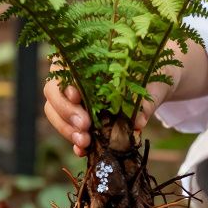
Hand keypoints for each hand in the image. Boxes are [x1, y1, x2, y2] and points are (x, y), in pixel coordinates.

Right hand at [42, 59, 178, 156]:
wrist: (154, 83)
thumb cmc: (150, 72)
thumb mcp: (151, 80)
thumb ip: (144, 99)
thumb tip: (137, 122)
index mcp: (84, 57)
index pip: (62, 67)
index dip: (65, 82)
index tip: (77, 96)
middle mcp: (73, 76)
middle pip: (53, 92)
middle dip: (65, 111)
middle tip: (84, 125)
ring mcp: (73, 99)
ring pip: (55, 113)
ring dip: (67, 129)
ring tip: (84, 142)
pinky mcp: (80, 119)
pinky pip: (69, 130)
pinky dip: (73, 141)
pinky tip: (83, 151)